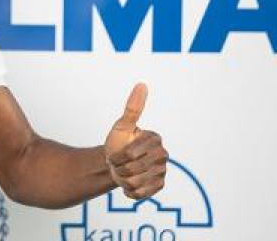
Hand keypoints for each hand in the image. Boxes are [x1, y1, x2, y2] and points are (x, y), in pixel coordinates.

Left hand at [103, 83, 167, 199]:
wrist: (115, 163)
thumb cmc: (118, 142)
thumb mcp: (122, 126)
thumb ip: (133, 108)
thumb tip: (142, 84)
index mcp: (155, 139)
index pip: (131, 153)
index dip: (118, 155)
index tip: (116, 151)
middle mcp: (163, 155)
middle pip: (133, 169)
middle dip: (119, 168)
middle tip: (118, 163)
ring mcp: (163, 171)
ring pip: (136, 182)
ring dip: (123, 179)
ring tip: (124, 172)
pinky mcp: (160, 186)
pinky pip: (141, 193)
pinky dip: (129, 190)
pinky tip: (128, 183)